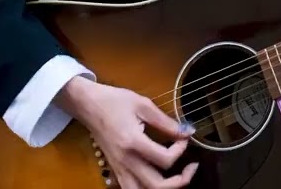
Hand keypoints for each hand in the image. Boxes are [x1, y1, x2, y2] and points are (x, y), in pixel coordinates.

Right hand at [57, 76, 197, 188]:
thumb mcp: (144, 105)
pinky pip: (132, 188)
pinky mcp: (115, 169)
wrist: (88, 104)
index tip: (184, 136)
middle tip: (192, 167)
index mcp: (133, 143)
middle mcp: (125, 161)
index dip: (181, 149)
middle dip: (180, 180)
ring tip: (178, 178)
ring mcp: (118, 168)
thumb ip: (167, 122)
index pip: (165, 160)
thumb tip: (187, 132)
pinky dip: (147, 188)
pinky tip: (158, 177)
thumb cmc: (114, 101)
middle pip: (156, 186)